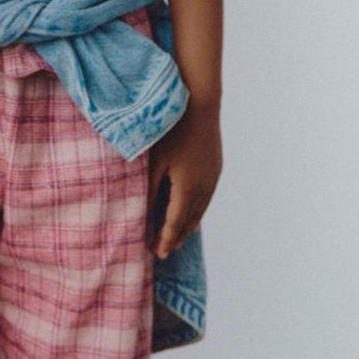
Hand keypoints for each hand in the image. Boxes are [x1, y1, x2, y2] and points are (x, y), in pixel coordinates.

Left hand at [146, 101, 221, 258]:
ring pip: (200, 211)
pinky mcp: (215, 168)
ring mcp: (212, 178)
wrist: (201, 103)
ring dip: (188, 226)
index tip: (157, 254)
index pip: (174, 223)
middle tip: (165, 252)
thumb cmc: (172, 129)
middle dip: (176, 237)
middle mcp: (204, 188)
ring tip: (178, 238)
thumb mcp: (155, 161)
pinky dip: (197, 211)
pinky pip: (206, 198)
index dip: (165, 240)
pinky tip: (191, 212)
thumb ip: (150, 189)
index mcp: (187, 189)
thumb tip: (143, 214)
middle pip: (189, 221)